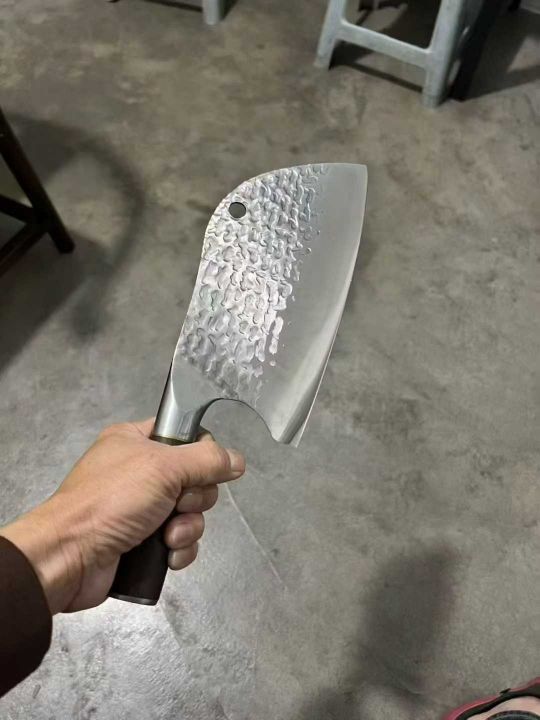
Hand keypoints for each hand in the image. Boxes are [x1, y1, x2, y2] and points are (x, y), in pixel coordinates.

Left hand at [0, 420, 244, 613]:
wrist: (69, 557)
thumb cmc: (111, 501)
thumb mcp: (163, 468)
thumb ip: (207, 460)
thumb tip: (238, 460)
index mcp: (135, 441)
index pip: (184, 435)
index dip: (200, 452)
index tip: (202, 468)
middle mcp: (139, 472)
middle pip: (194, 478)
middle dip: (194, 499)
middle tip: (177, 505)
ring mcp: (140, 509)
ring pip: (189, 513)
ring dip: (187, 528)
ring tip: (169, 537)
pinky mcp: (142, 542)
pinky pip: (179, 540)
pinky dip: (179, 549)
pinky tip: (168, 556)